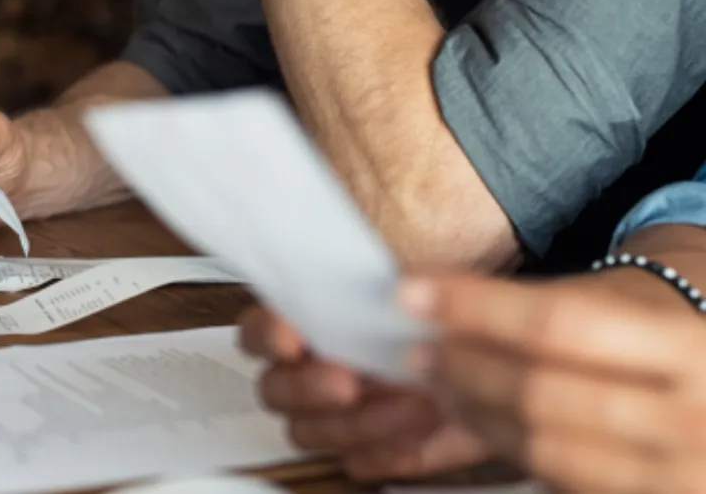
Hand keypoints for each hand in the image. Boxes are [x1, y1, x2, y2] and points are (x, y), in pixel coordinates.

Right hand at [238, 305, 489, 480]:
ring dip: (358, 421)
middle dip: (308, 388)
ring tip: (413, 401)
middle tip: (349, 382)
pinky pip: (357, 464)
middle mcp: (307, 374)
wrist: (492, 359)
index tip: (293, 340)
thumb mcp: (422, 286)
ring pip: (309, 433)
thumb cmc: (443, 318)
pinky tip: (422, 429)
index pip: (257, 332)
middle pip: (273, 391)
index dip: (267, 336)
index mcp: (305, 323)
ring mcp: (331, 419)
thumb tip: (390, 293)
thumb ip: (394, 288)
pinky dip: (388, 450)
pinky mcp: (367, 452)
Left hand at [400, 274, 705, 493]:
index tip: (414, 293)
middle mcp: (692, 416)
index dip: (475, 307)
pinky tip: (483, 422)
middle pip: (541, 393)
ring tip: (443, 386)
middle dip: (465, 368)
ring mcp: (679, 475)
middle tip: (419, 350)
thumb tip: (442, 306)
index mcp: (688, 346)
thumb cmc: (665, 333)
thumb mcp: (632, 307)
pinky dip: (511, 449)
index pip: (559, 323)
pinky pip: (563, 483)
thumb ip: (550, 312)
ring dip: (476, 414)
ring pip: (543, 449)